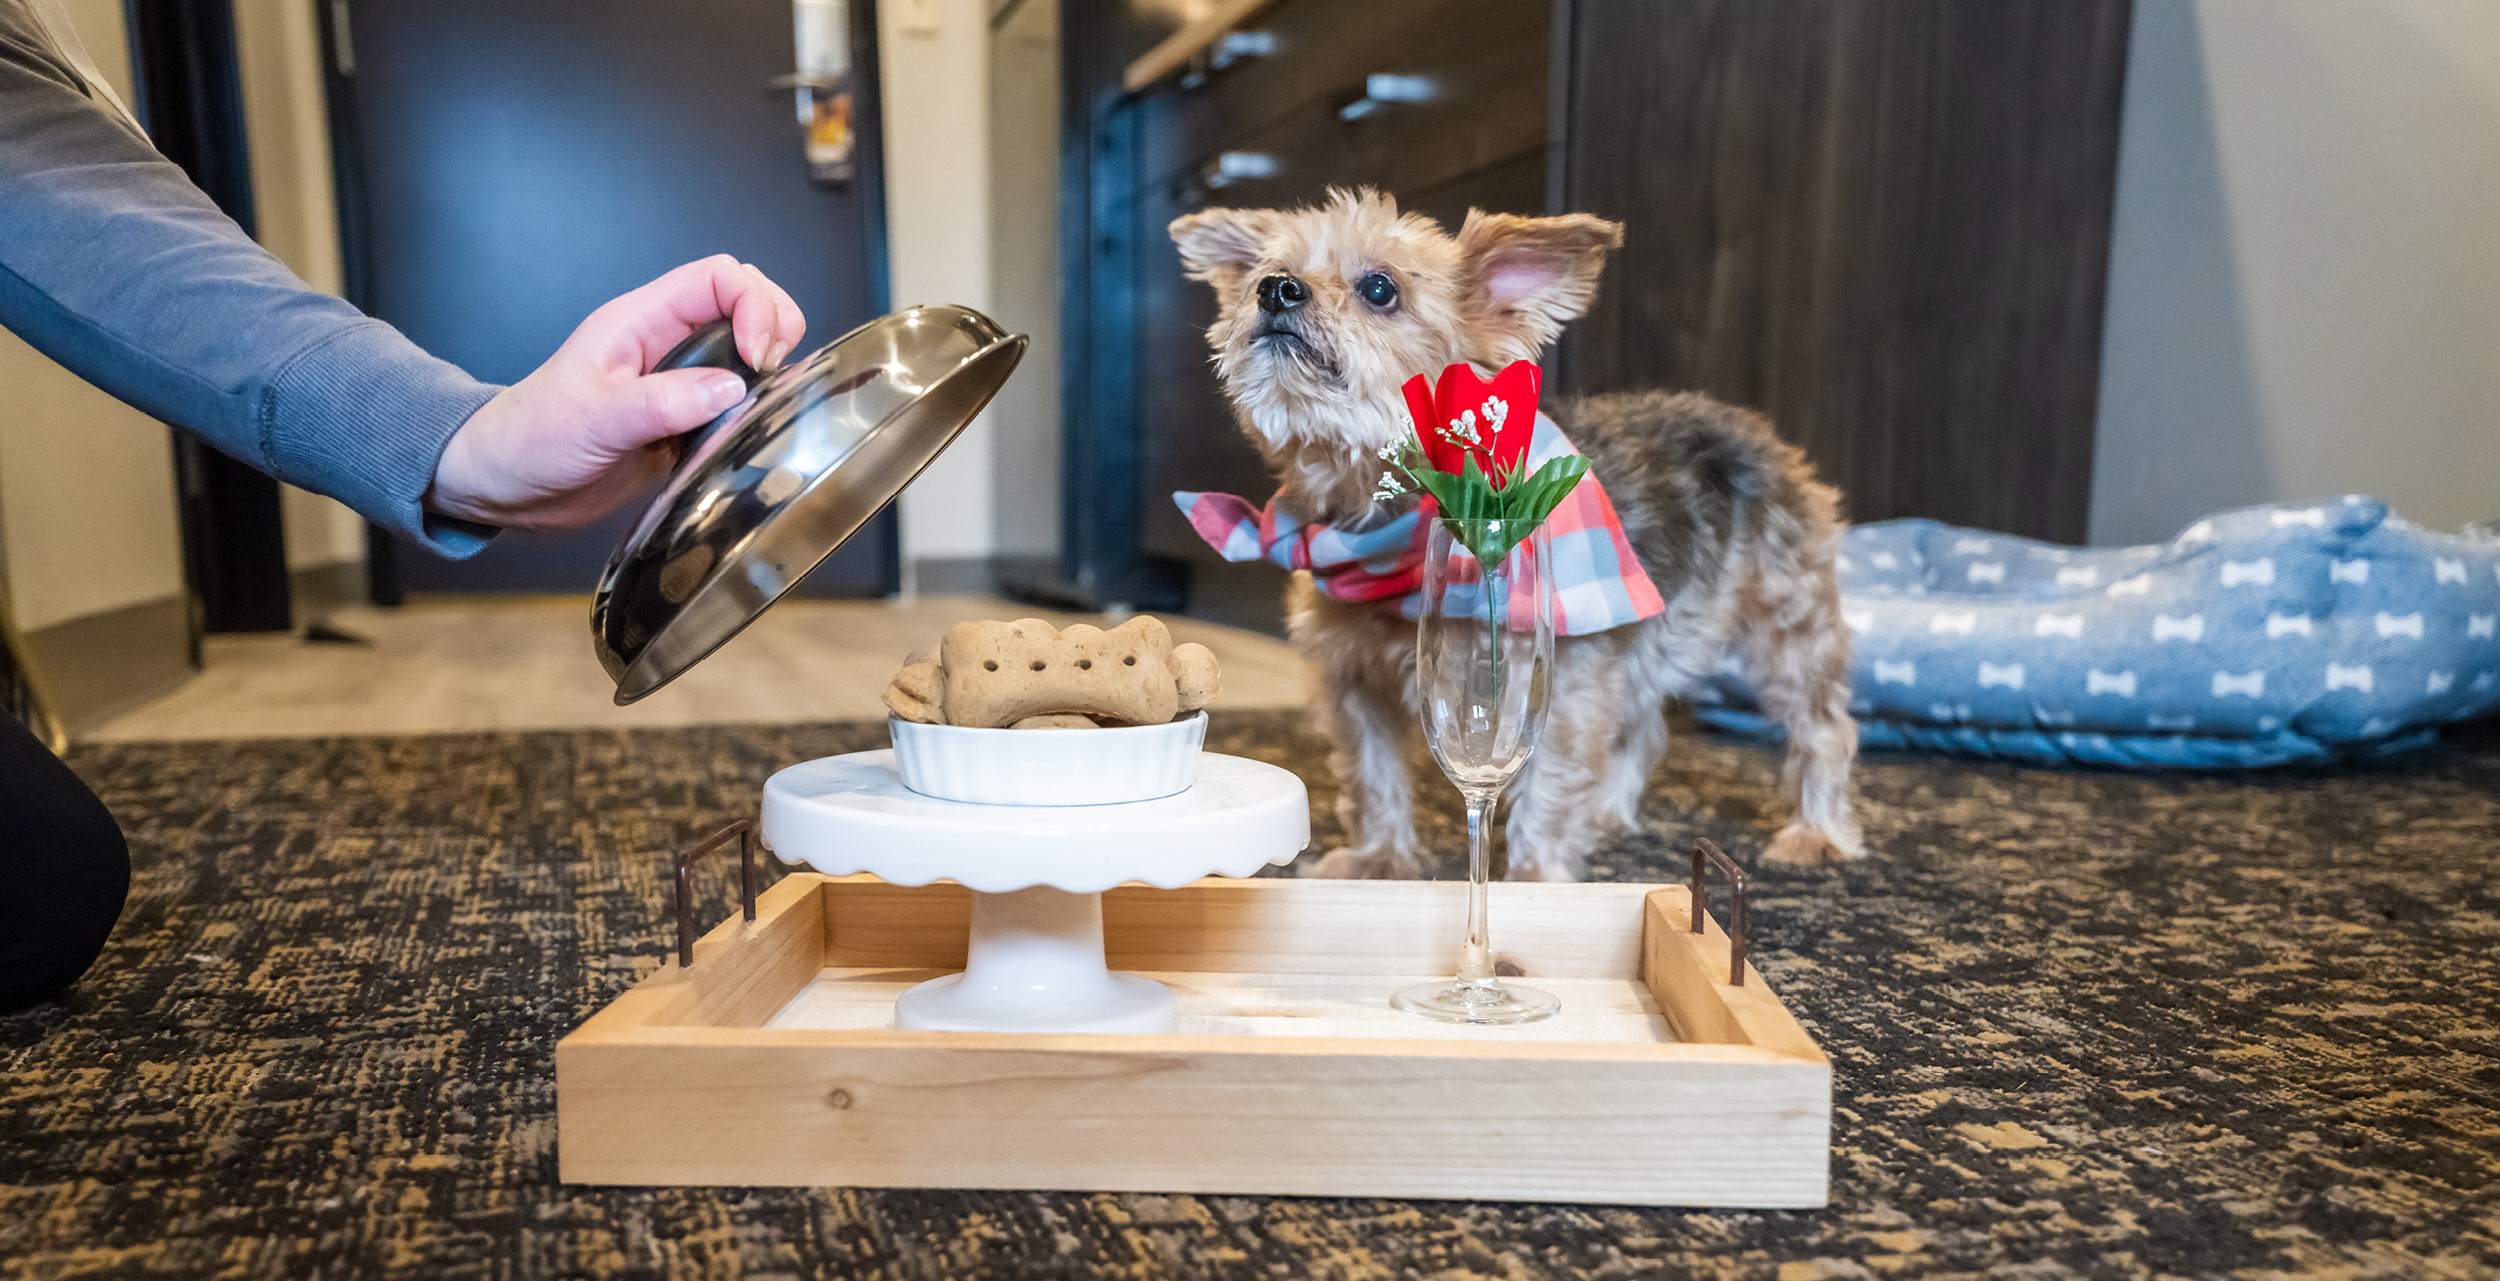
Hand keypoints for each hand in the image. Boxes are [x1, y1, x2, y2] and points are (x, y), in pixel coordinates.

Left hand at [426, 256, 807, 531]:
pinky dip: (755, 408)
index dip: (753, 305)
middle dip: (775, 326)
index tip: (758, 357)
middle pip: (744, 300)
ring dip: (770, 368)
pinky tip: (747, 432)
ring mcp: (677, 381)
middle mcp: (664, 343)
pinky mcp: (683, 420)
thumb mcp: (593, 421)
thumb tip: (732, 388)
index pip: (718, 278)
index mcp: (639, 322)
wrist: (507, 484)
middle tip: (770, 374)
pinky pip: (736, 399)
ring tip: (764, 403)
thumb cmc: (530, 440)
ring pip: (746, 348)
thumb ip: (661, 404)